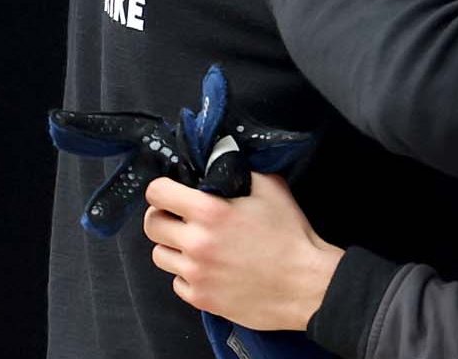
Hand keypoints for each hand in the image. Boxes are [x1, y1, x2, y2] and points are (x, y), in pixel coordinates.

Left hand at [143, 173, 342, 330]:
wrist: (305, 285)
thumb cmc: (291, 237)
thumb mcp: (272, 190)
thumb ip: (240, 172)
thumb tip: (220, 160)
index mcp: (210, 212)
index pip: (157, 194)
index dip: (163, 190)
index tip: (172, 193)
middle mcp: (196, 243)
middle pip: (151, 226)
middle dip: (165, 218)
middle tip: (184, 219)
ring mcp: (195, 273)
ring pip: (160, 255)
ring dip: (175, 247)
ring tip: (200, 246)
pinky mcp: (200, 298)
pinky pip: (177, 282)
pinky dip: (189, 274)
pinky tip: (211, 269)